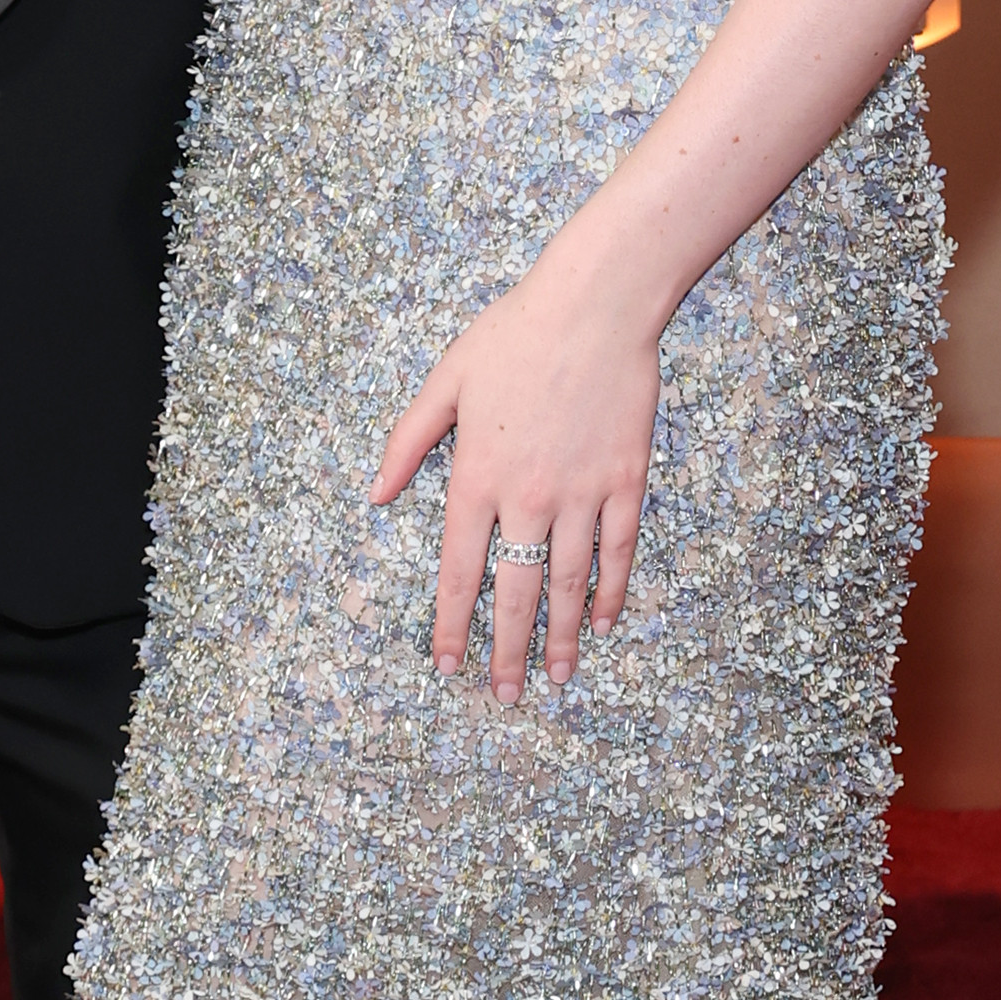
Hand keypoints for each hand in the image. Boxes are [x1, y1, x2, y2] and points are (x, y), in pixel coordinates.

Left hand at [370, 240, 662, 698]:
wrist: (597, 304)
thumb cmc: (515, 334)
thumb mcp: (446, 381)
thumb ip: (407, 442)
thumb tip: (375, 495)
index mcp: (476, 476)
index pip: (457, 570)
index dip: (449, 623)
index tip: (445, 664)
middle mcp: (528, 497)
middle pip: (513, 593)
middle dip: (505, 651)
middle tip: (504, 696)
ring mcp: (582, 493)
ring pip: (568, 584)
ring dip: (559, 637)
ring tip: (555, 679)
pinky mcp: (625, 482)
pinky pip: (618, 552)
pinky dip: (610, 593)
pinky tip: (601, 623)